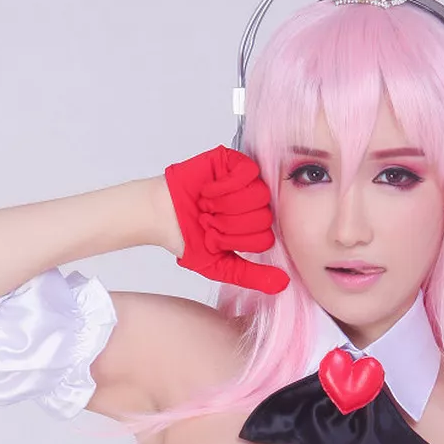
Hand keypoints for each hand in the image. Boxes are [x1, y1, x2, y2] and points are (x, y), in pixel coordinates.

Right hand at [163, 146, 289, 293]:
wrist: (161, 216)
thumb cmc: (188, 239)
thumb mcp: (222, 266)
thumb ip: (252, 275)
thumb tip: (283, 284)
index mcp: (255, 227)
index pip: (266, 239)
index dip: (238, 242)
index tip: (215, 238)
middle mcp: (254, 203)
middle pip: (264, 217)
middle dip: (231, 225)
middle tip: (208, 220)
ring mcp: (246, 180)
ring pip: (259, 195)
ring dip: (227, 205)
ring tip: (207, 205)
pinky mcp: (233, 159)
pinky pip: (248, 173)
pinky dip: (226, 186)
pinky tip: (209, 191)